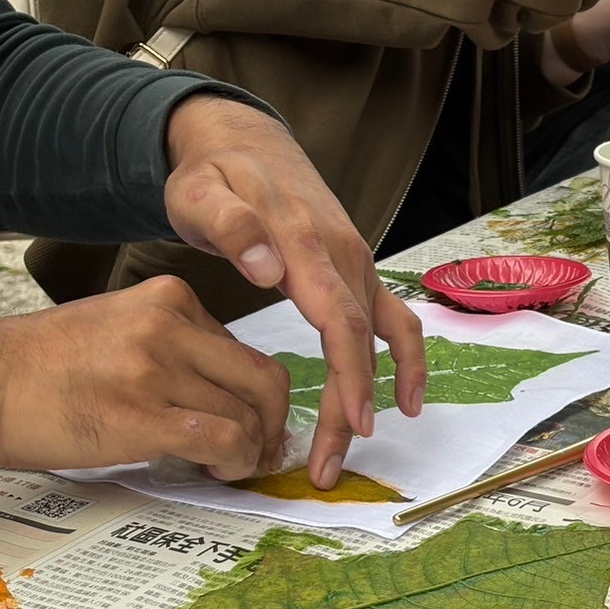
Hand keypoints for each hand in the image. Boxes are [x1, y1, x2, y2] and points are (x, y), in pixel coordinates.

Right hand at [0, 277, 289, 479]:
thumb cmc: (49, 367)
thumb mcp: (123, 328)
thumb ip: (180, 348)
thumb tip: (234, 394)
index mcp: (169, 298)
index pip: (246, 350)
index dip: (260, 397)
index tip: (257, 424)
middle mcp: (168, 325)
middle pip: (263, 380)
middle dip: (274, 425)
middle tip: (265, 452)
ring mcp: (155, 368)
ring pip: (247, 415)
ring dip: (251, 451)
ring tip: (229, 465)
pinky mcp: (142, 414)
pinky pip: (223, 439)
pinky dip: (234, 461)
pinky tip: (218, 470)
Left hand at [163, 95, 425, 489]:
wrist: (244, 142)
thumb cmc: (217, 174)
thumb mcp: (202, 191)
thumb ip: (230, 225)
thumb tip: (267, 269)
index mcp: (308, 245)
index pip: (341, 323)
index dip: (352, 377)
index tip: (354, 426)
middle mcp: (345, 258)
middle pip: (360, 344)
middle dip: (351, 409)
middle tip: (326, 467)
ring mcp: (358, 265)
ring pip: (378, 340)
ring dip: (377, 394)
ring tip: (356, 445)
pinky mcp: (358, 272)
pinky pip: (396, 320)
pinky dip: (407, 361)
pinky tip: (407, 401)